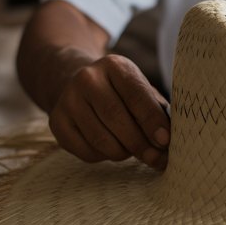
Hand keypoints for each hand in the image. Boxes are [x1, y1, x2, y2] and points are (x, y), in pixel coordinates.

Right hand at [47, 53, 170, 169]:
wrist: (79, 83)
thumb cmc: (121, 92)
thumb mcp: (140, 89)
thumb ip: (157, 111)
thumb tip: (169, 140)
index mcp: (115, 66)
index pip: (136, 95)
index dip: (152, 121)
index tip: (165, 141)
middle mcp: (87, 79)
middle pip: (116, 118)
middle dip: (139, 143)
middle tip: (155, 158)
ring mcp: (68, 100)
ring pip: (100, 138)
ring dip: (122, 152)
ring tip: (133, 151)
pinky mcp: (56, 122)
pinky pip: (85, 151)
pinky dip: (103, 156)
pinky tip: (112, 148)